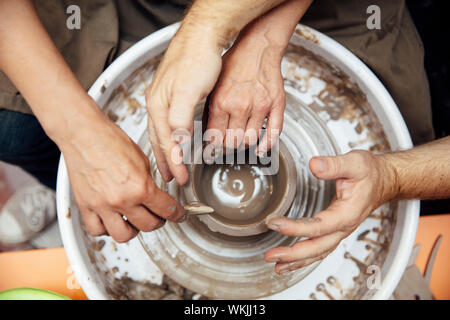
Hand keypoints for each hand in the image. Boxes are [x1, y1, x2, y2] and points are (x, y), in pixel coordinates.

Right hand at [60, 105, 183, 242]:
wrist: (83, 133)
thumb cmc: (109, 140)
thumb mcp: (142, 159)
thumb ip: (149, 181)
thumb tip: (155, 194)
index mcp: (140, 186)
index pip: (166, 209)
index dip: (177, 214)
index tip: (178, 215)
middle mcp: (122, 199)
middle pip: (148, 225)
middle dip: (158, 221)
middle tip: (158, 216)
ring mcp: (102, 205)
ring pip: (123, 235)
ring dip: (133, 230)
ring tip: (135, 221)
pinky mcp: (85, 206)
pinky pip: (98, 230)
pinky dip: (107, 229)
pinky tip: (112, 221)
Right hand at [145, 32, 221, 184]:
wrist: (203, 37)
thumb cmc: (196, 59)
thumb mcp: (188, 90)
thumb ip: (180, 118)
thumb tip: (176, 142)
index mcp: (159, 106)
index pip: (165, 143)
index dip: (173, 162)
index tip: (180, 179)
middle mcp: (158, 104)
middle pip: (159, 140)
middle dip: (165, 162)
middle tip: (171, 178)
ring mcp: (164, 99)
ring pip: (162, 133)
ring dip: (166, 151)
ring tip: (169, 165)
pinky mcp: (173, 94)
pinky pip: (168, 123)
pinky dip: (170, 137)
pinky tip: (174, 138)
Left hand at [207, 30, 285, 152]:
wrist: (257, 47)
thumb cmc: (234, 63)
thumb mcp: (213, 85)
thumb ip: (209, 109)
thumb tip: (207, 132)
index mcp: (221, 102)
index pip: (216, 137)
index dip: (214, 146)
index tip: (214, 148)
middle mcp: (240, 106)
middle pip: (233, 143)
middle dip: (228, 147)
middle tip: (227, 145)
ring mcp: (259, 106)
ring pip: (250, 140)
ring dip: (245, 144)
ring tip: (241, 140)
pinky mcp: (276, 105)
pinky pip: (274, 132)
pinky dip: (267, 145)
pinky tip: (261, 148)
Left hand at [264, 150, 397, 273]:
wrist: (384, 180)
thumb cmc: (371, 173)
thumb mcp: (355, 163)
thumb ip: (333, 165)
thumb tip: (314, 165)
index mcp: (348, 213)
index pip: (319, 226)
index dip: (296, 228)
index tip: (276, 224)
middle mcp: (344, 227)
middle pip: (317, 247)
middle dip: (293, 254)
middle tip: (271, 255)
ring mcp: (340, 231)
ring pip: (318, 253)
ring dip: (296, 261)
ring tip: (276, 264)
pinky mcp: (335, 231)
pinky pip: (319, 249)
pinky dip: (303, 259)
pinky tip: (289, 261)